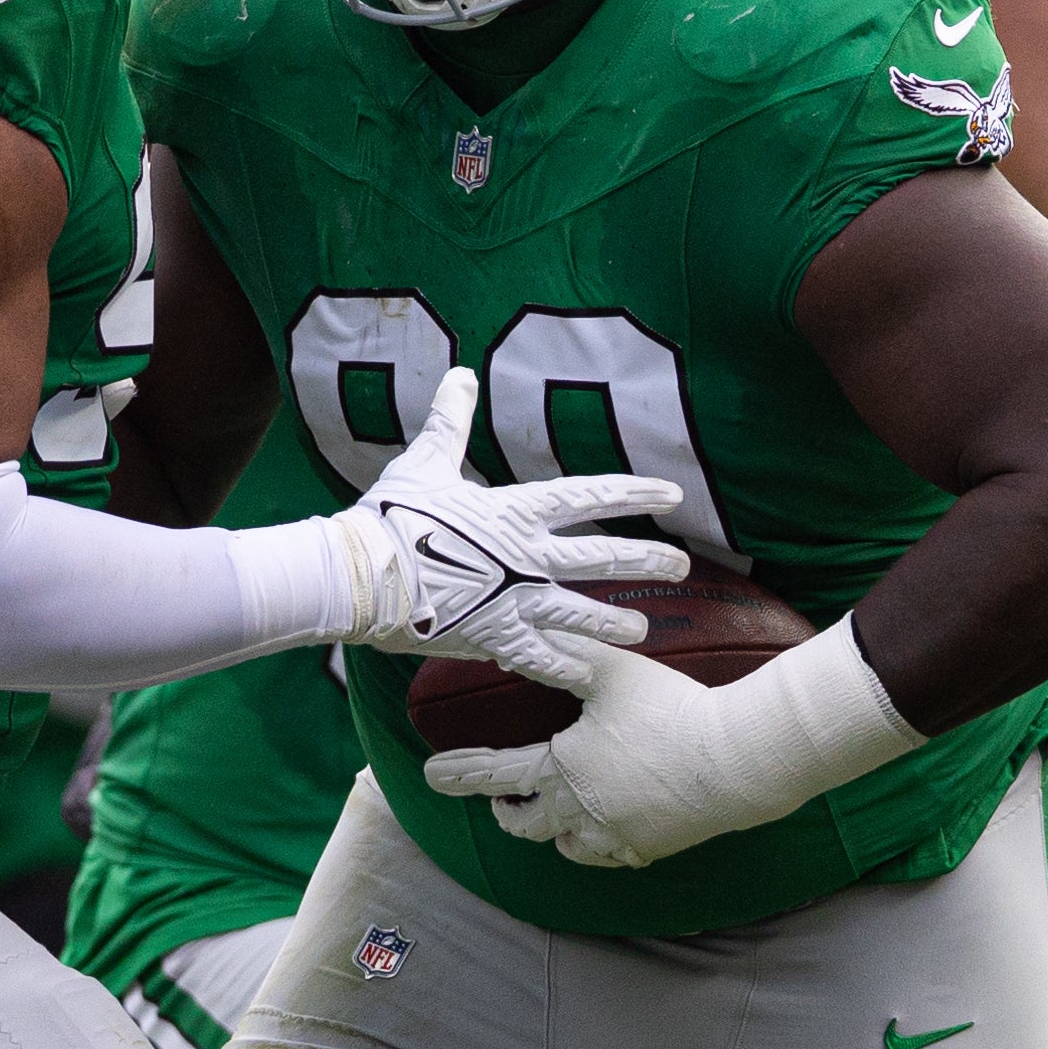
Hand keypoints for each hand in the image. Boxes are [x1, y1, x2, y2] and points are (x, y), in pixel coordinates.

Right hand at [336, 368, 688, 691]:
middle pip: (603, 557)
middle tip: (683, 566)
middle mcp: (528, 556)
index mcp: (516, 509)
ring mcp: (516, 601)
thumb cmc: (392, 515)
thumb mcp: (425, 461)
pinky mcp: (495, 637)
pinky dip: (564, 666)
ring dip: (616, 622)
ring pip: (583, 614)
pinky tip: (585, 675)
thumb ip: (451, 421)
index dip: (633, 492)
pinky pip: (541, 657)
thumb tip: (460, 373)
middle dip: (647, 560)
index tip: (672, 493)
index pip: (590, 496)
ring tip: (643, 630)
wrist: (364, 576)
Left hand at [425, 615, 923, 867]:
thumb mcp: (612, 669)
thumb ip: (565, 650)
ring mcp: (616, 837)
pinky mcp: (650, 848)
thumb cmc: (670, 710)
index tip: (431, 775)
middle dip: (506, 811)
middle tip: (496, 800)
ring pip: (566, 846)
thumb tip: (524, 630)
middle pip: (526, 824)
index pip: (497, 772)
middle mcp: (581, 811)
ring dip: (550, 830)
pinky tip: (603, 827)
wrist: (735, 761)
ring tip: (549, 813)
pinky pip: (608, 856)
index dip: (461, 772)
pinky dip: (595, 843)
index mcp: (564, 768)